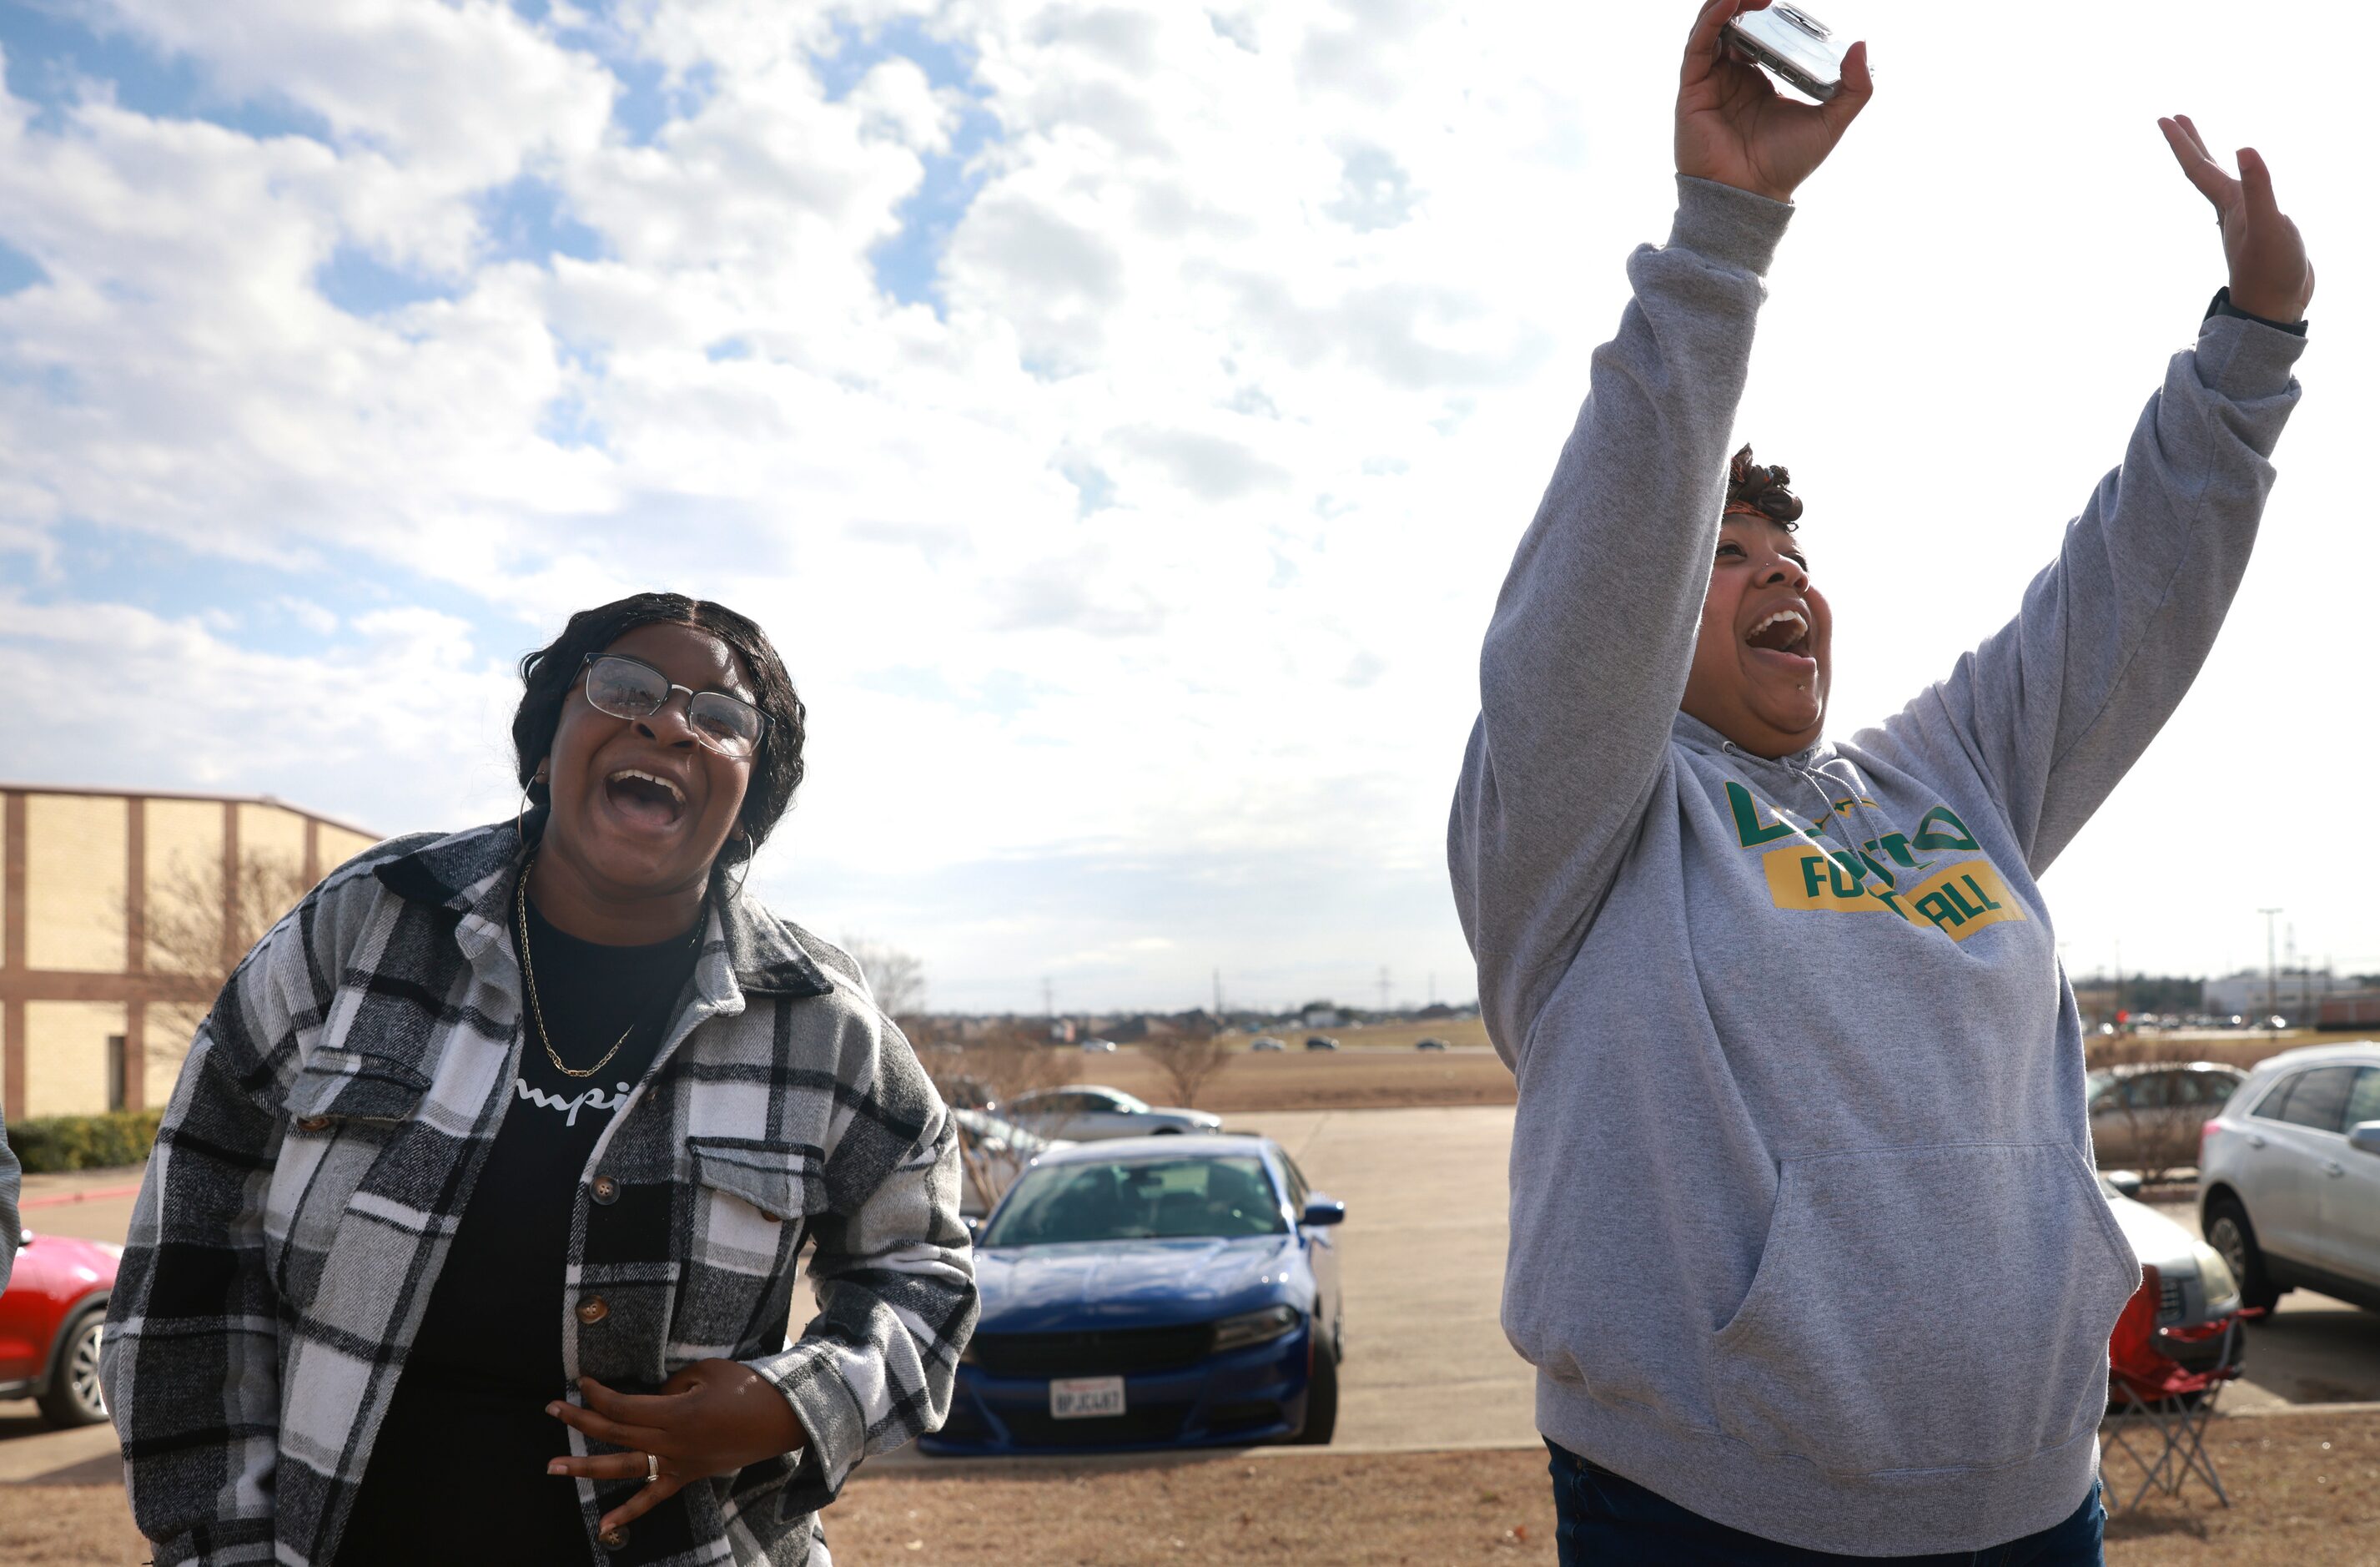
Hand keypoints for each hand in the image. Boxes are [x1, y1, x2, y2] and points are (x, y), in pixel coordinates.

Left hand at [547, 1361, 808, 1535]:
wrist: (782, 1419)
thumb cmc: (748, 1388)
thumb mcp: (708, 1372)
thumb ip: (672, 1384)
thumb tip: (650, 1395)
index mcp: (676, 1412)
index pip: (624, 1405)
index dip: (599, 1394)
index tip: (583, 1381)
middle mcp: (671, 1441)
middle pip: (615, 1432)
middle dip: (580, 1420)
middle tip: (552, 1409)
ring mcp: (678, 1462)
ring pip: (624, 1467)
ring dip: (586, 1467)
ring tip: (554, 1467)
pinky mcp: (688, 1475)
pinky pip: (653, 1496)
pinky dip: (628, 1511)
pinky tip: (604, 1526)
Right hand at [1675, 0, 1871, 203]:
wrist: (1751, 195)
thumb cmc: (1786, 164)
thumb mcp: (1831, 121)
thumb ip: (1854, 88)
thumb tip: (1861, 45)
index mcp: (1759, 82)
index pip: (1761, 35)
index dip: (1771, 15)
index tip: (1786, 1)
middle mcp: (1732, 78)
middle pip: (1734, 24)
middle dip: (1748, 2)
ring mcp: (1710, 82)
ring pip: (1712, 28)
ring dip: (1729, 2)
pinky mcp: (1692, 90)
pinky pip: (1698, 45)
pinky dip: (1712, 19)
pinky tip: (1731, 2)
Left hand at [2160, 115, 2313, 323]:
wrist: (2276, 310)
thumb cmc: (2272, 270)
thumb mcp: (2268, 223)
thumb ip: (2258, 186)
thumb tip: (2244, 148)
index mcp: (2229, 205)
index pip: (2198, 167)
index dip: (2182, 141)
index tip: (2164, 117)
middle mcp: (2230, 210)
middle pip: (2204, 170)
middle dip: (2191, 142)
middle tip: (2175, 117)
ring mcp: (2243, 221)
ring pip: (2221, 183)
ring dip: (2211, 161)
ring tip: (2207, 147)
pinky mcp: (2258, 231)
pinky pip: (2243, 197)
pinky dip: (2239, 183)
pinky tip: (2242, 187)